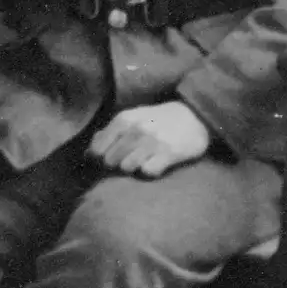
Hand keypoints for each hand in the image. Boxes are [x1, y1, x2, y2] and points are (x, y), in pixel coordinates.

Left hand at [88, 101, 211, 178]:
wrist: (195, 116)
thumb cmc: (160, 119)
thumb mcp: (134, 117)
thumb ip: (112, 131)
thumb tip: (91, 149)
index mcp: (124, 119)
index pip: (97, 148)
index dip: (99, 157)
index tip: (106, 159)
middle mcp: (135, 130)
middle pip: (110, 161)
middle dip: (116, 163)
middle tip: (128, 159)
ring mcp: (152, 142)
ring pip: (126, 168)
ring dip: (133, 168)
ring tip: (143, 161)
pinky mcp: (168, 154)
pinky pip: (147, 172)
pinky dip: (150, 171)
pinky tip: (156, 163)